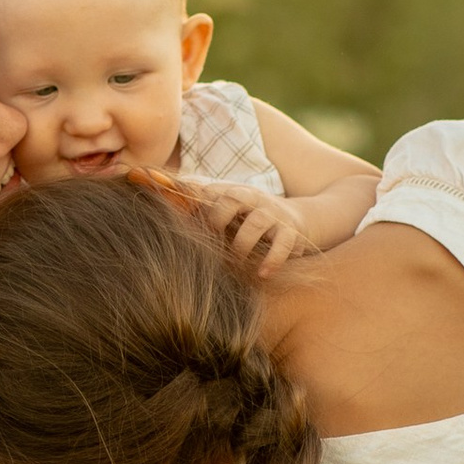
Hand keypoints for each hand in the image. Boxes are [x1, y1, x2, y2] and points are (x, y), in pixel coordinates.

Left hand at [187, 182, 307, 270]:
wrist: (298, 219)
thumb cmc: (252, 217)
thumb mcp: (230, 208)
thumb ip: (203, 205)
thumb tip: (164, 192)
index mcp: (236, 192)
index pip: (212, 190)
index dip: (197, 204)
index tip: (188, 221)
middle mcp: (255, 199)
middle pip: (234, 197)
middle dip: (218, 218)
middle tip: (212, 241)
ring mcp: (274, 214)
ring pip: (257, 222)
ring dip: (242, 245)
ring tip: (236, 261)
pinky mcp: (292, 232)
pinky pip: (282, 245)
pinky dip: (272, 260)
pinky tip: (262, 274)